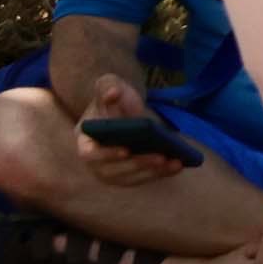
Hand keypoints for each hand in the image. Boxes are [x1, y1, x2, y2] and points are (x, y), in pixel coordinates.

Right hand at [75, 73, 183, 189]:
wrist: (124, 106)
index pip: (89, 154)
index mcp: (85, 140)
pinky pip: (143, 178)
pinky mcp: (128, 175)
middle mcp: (95, 162)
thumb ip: (107, 87)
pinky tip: (177, 165)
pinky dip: (160, 174)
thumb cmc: (114, 97)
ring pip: (130, 178)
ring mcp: (111, 171)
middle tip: (161, 157)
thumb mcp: (109, 85)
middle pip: (113, 171)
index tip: (126, 150)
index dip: (107, 154)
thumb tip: (113, 93)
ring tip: (175, 162)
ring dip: (153, 172)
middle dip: (138, 164)